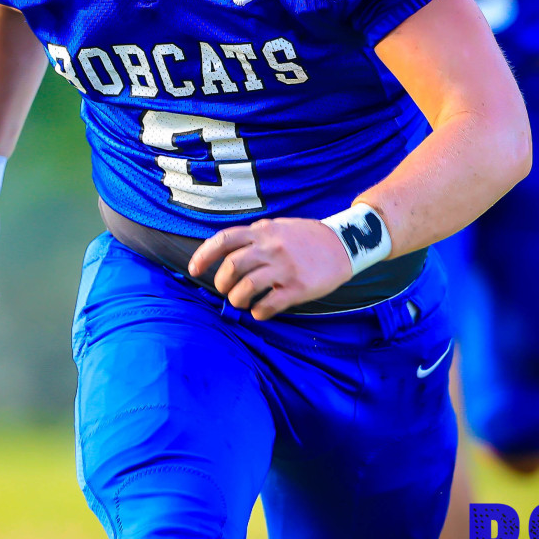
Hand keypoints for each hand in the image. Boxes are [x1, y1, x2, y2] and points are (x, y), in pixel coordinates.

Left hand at [188, 217, 353, 320]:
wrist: (344, 243)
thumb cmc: (306, 238)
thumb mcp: (278, 227)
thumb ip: (254, 237)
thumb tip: (227, 253)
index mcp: (262, 231)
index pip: (223, 240)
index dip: (204, 255)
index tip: (194, 269)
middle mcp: (270, 247)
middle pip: (231, 267)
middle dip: (222, 284)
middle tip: (226, 290)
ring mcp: (284, 268)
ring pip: (245, 288)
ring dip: (238, 300)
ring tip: (242, 302)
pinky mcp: (298, 287)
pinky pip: (268, 305)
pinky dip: (258, 312)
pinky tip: (261, 311)